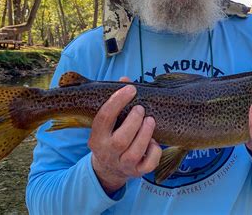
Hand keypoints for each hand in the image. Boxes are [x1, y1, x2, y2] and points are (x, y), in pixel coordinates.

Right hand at [88, 77, 161, 194]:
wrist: (108, 169)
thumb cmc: (111, 135)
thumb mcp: (108, 122)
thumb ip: (116, 101)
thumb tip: (125, 79)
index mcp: (97, 138)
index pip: (104, 118)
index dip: (117, 101)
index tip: (130, 88)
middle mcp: (108, 153)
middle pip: (120, 140)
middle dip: (134, 121)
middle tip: (141, 108)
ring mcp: (123, 165)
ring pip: (135, 152)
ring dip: (146, 133)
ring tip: (150, 120)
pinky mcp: (137, 172)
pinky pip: (148, 164)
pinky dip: (154, 151)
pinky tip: (153, 141)